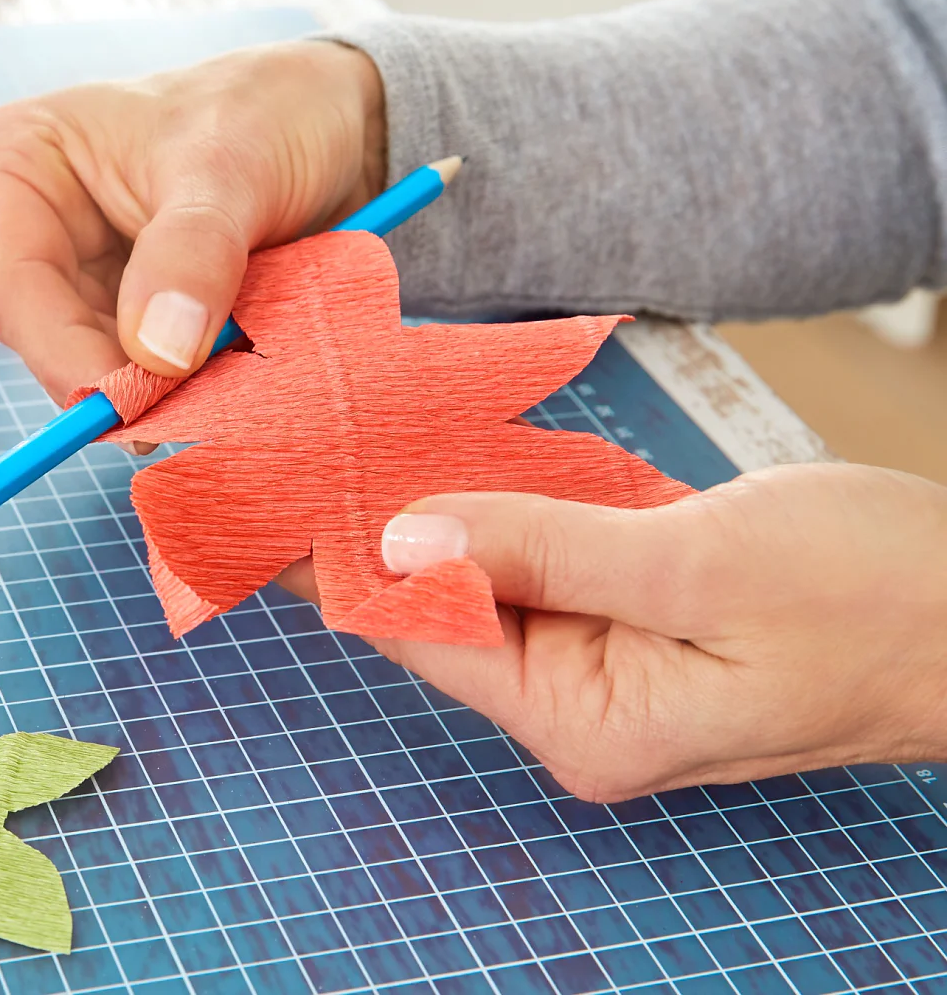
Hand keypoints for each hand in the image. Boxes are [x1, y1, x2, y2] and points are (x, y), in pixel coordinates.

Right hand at [0, 40, 385, 400]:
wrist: (341, 122)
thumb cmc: (271, 110)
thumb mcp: (232, 167)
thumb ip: (191, 254)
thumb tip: (155, 355)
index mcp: (15, 164)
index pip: (13, 288)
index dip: (65, 355)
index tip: (134, 398)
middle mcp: (31, 227)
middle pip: (47, 339)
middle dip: (117, 379)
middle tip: (191, 411)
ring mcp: (79, 276)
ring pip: (93, 366)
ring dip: (157, 391)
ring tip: (229, 385)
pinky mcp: (128, 314)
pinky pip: (139, 373)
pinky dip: (181, 390)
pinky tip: (229, 385)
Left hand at [275, 463, 946, 801]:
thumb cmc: (877, 603)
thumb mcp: (697, 564)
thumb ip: (543, 548)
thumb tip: (402, 538)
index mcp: (584, 719)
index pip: (419, 634)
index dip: (334, 558)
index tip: (264, 486)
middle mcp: (580, 702)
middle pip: (440, 603)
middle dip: (372, 520)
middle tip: (293, 428)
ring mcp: (608, 660)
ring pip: (487, 569)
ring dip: (430, 499)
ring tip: (341, 422)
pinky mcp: (637, 614)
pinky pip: (543, 553)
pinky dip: (502, 498)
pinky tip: (443, 441)